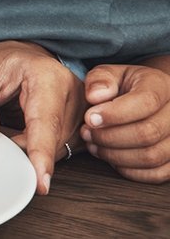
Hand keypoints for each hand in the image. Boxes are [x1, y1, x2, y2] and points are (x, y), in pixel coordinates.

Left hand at [0, 40, 85, 194]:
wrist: (17, 56)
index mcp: (48, 77)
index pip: (46, 123)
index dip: (40, 155)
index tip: (41, 182)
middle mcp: (73, 93)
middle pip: (51, 141)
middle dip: (21, 150)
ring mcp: (80, 109)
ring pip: (56, 149)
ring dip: (28, 149)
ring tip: (8, 124)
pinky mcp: (78, 123)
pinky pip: (59, 148)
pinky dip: (36, 148)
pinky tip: (20, 132)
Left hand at [80, 62, 169, 182]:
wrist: (148, 99)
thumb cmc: (125, 87)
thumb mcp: (111, 74)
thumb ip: (100, 79)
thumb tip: (94, 96)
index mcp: (162, 86)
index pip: (145, 102)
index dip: (114, 114)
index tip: (89, 118)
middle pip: (147, 133)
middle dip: (109, 137)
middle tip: (86, 133)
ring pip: (152, 156)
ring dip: (115, 155)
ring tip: (94, 145)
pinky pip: (156, 174)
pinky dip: (129, 170)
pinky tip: (111, 157)